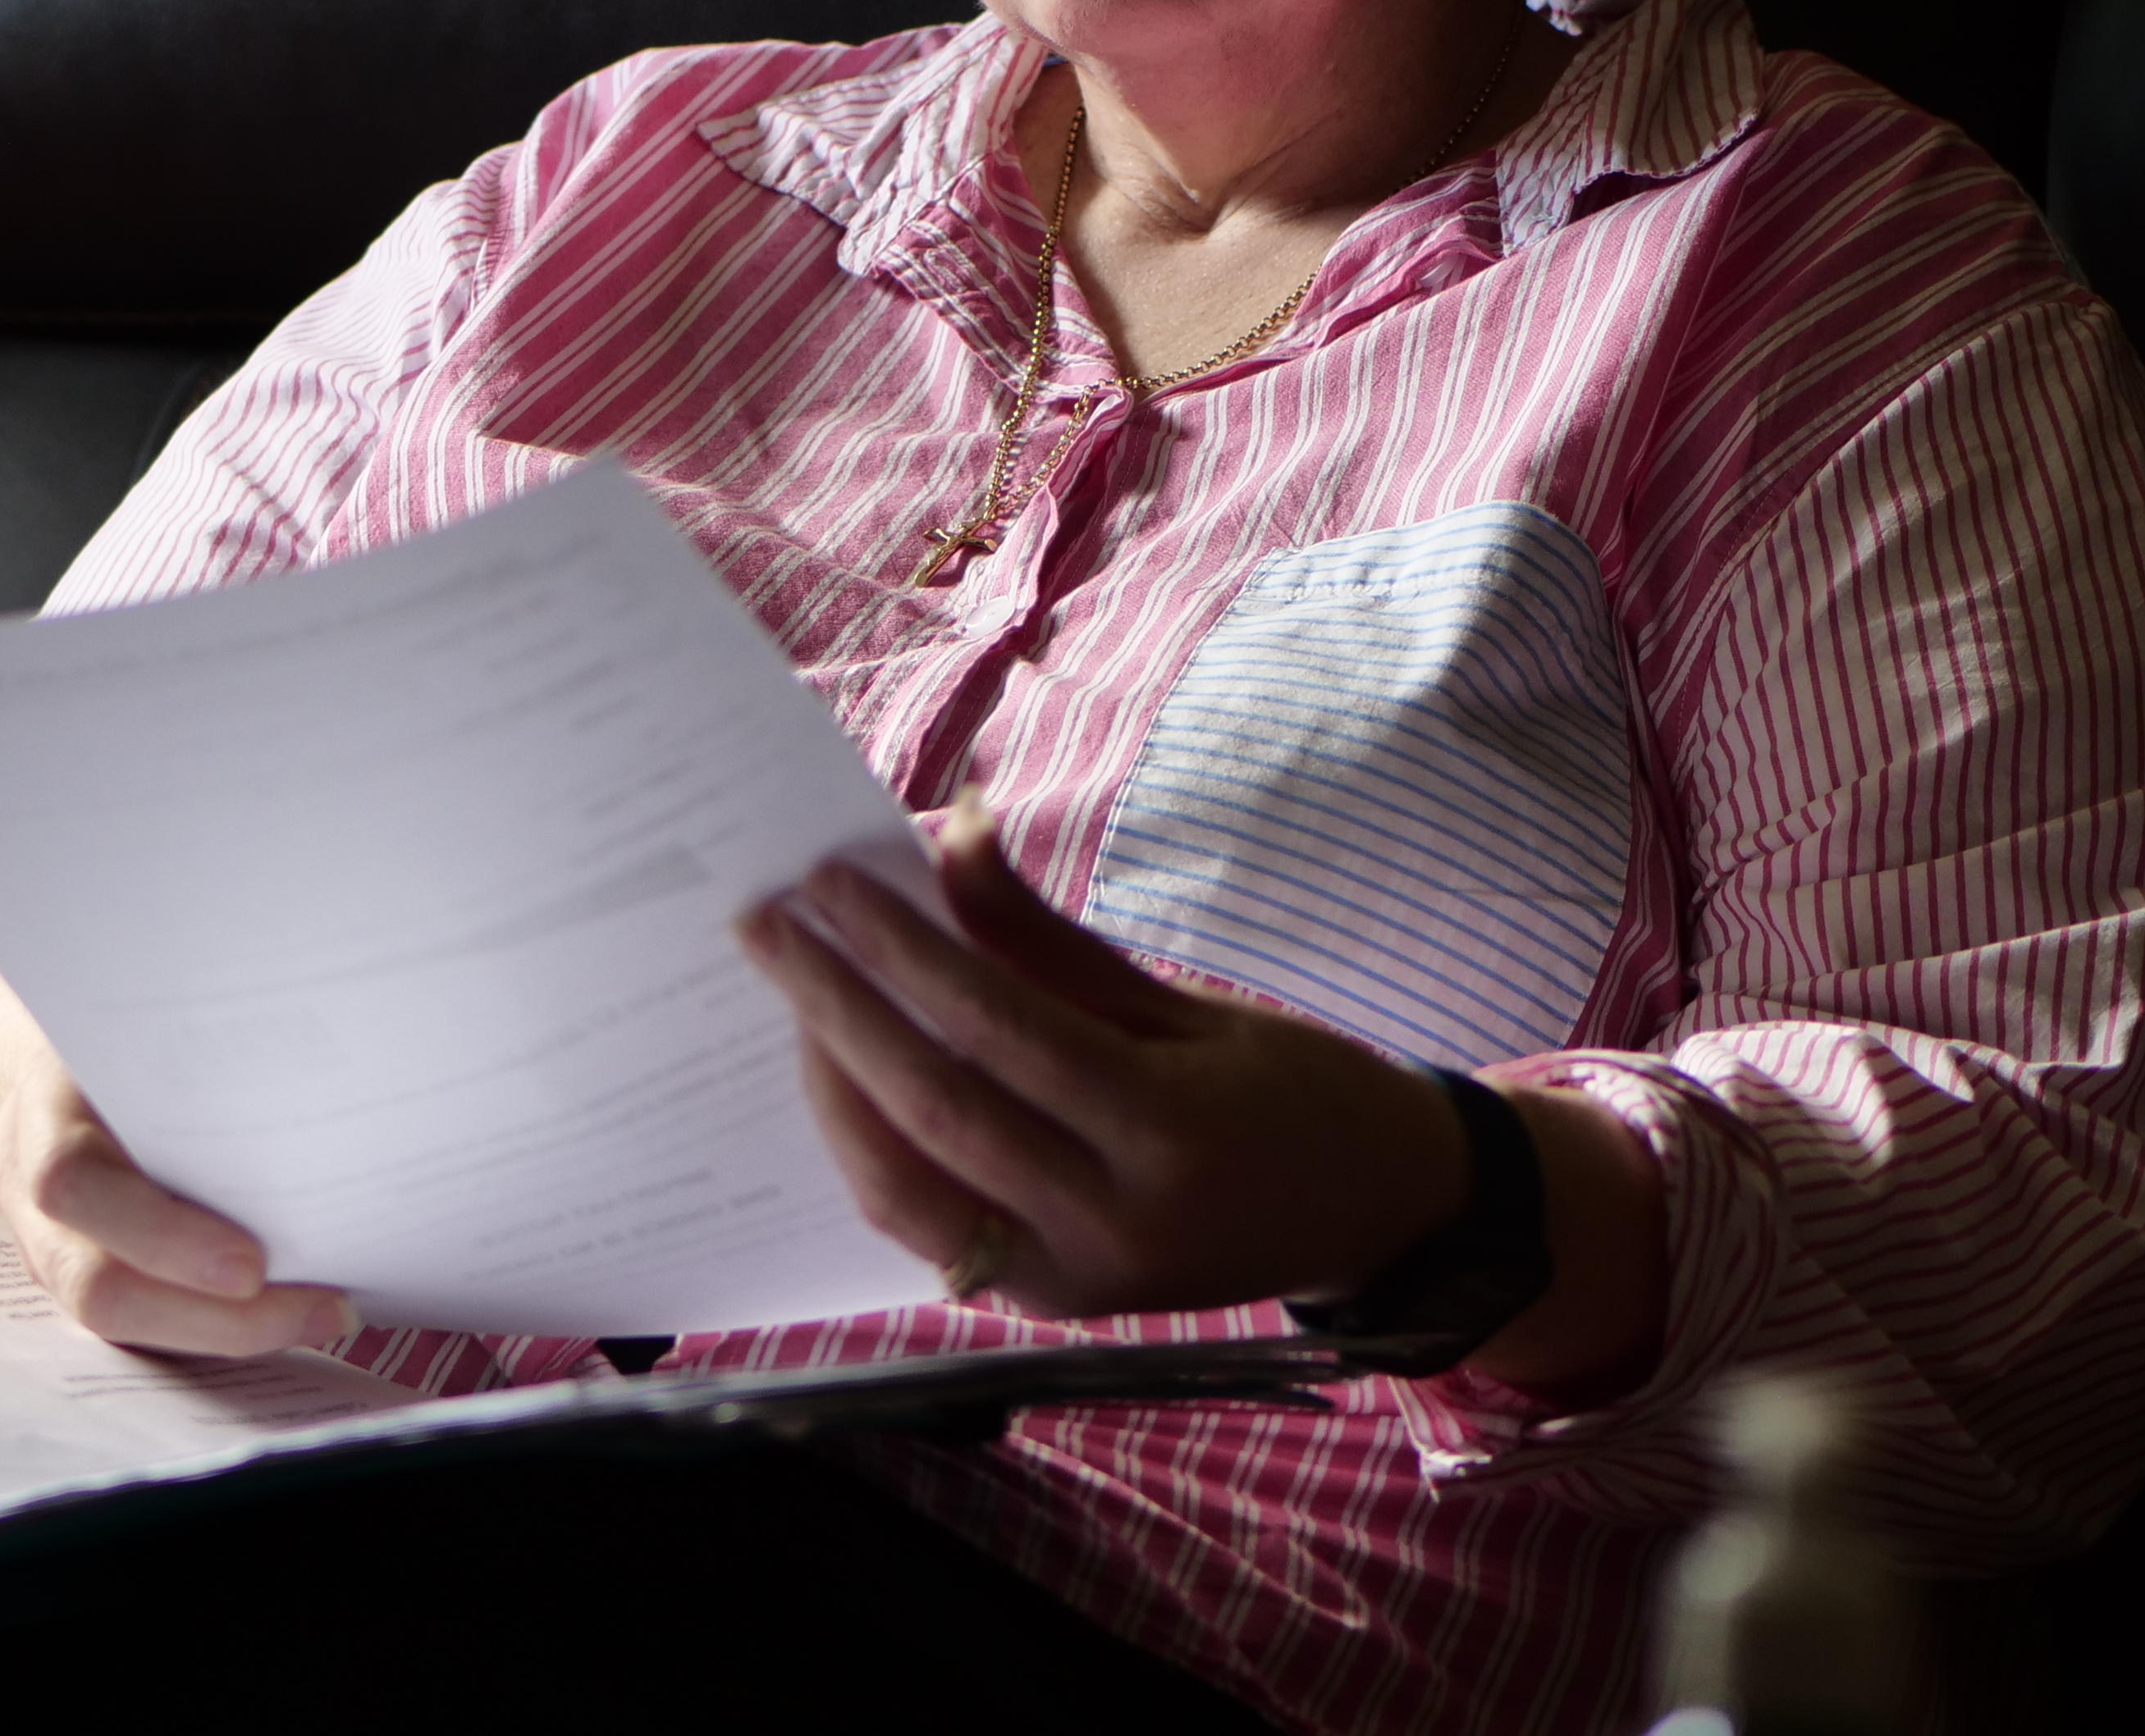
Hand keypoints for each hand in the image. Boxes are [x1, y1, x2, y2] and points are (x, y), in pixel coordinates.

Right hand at [0, 935, 356, 1356]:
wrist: (69, 1056)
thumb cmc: (134, 1033)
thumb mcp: (157, 1022)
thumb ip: (207, 1060)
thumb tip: (337, 1094)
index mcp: (41, 1110)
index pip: (74, 1185)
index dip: (160, 1237)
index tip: (252, 1264)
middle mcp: (25, 1189)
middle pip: (94, 1285)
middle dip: (213, 1317)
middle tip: (321, 1308)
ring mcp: (43, 1245)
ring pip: (119, 1324)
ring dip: (229, 1335)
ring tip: (323, 1315)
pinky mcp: (77, 1276)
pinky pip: (141, 1326)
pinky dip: (216, 1331)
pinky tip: (291, 1317)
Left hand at [735, 800, 1471, 1319]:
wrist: (1378, 1216)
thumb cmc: (1295, 1088)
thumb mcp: (1186, 998)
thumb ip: (1049, 939)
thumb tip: (947, 837)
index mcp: (1167, 1128)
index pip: (997, 1030)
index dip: (901, 953)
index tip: (827, 881)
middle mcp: (1111, 1219)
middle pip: (932, 1110)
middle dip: (833, 1011)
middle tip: (766, 926)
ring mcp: (1073, 1279)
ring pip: (904, 1192)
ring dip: (831, 1092)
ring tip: (794, 1001)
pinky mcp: (1050, 1306)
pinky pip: (928, 1231)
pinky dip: (873, 1154)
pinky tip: (845, 1080)